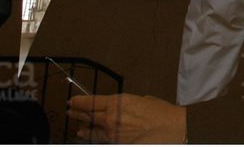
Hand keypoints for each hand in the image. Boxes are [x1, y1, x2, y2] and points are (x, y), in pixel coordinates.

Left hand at [67, 94, 185, 143]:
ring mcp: (113, 134)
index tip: (72, 101)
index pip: (91, 102)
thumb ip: (128, 105)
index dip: (79, 102)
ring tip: (76, 128)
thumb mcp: (143, 100)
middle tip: (70, 112)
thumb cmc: (162, 113)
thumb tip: (123, 109)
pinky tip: (87, 137)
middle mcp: (112, 118)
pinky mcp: (119, 144)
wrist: (173, 129)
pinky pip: (101, 141)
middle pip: (88, 116)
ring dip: (83, 128)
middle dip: (77, 114)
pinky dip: (92, 138)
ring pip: (92, 131)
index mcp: (118, 102)